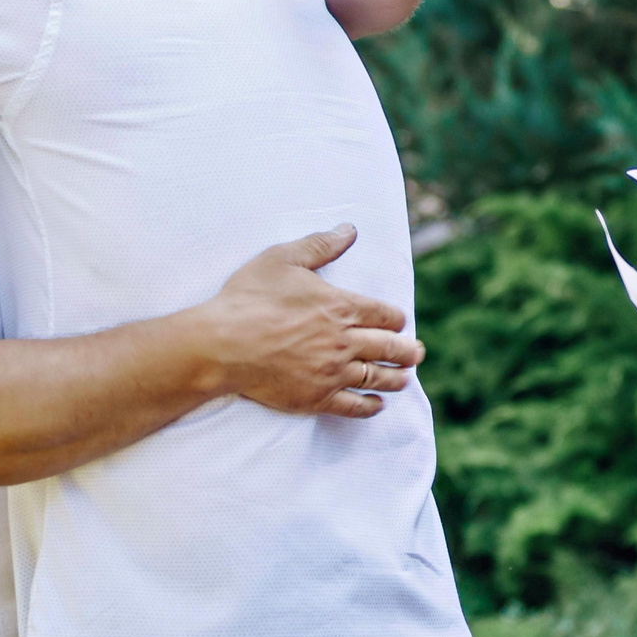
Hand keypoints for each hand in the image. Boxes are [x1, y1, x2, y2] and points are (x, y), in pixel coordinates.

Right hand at [192, 225, 426, 417]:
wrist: (220, 344)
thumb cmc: (249, 297)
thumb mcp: (283, 259)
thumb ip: (320, 245)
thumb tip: (349, 230)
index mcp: (341, 306)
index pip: (386, 315)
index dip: (397, 319)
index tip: (399, 322)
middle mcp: (344, 341)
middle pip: (390, 348)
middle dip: (408, 351)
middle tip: (417, 353)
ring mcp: (332, 372)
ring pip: (377, 378)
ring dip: (397, 378)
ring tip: (405, 378)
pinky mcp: (316, 397)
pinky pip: (354, 406)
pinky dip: (371, 406)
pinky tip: (377, 404)